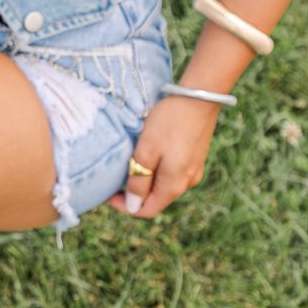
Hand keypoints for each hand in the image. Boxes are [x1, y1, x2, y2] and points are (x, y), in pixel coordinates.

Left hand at [105, 94, 219, 220]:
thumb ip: (139, 180)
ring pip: (163, 184)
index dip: (125, 206)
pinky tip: (148, 152)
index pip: (147, 210)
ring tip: (129, 162)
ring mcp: (194, 169)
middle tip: (115, 177)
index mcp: (174, 185)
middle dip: (134, 192)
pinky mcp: (195, 156)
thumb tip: (133, 206)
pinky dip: (157, 169)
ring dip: (145, 179)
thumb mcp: (147, 150)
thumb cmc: (169, 122)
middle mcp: (187, 182)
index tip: (108, 193)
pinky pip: (172, 171)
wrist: (199, 97)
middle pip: (155, 198)